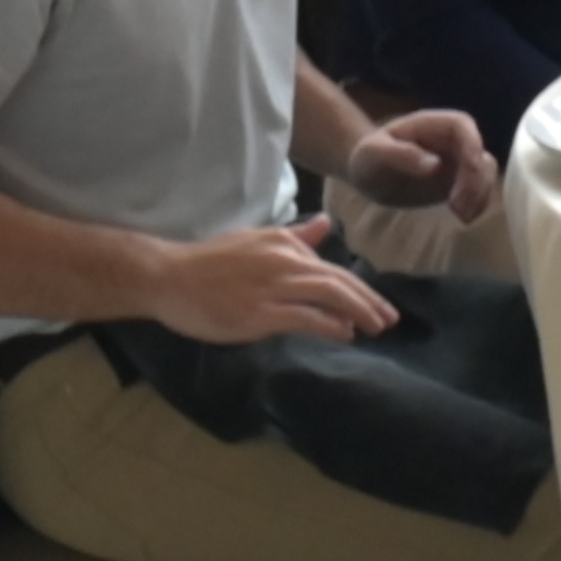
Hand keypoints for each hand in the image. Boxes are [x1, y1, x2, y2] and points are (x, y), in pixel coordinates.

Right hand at [144, 218, 396, 344]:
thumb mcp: (255, 240)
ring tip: (377, 327)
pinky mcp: (260, 312)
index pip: (329, 266)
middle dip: (368, 300)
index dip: (357, 287)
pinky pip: (306, 318)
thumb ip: (293, 237)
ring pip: (329, 295)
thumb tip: (324, 226)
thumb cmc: (208, 262)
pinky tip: (346, 333)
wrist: (169, 276)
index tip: (374, 303)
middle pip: (337, 280)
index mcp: (282, 242)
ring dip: (359, 311)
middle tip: (390, 319)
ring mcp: (272, 286)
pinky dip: (330, 325)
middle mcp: (283, 260)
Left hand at [342, 110, 499, 221]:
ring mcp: (456, 161)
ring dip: (480, 194)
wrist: (369, 177)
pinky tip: (463, 218)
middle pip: (478, 152)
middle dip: (476, 179)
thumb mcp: (373, 154)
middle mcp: (449, 141)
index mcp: (430, 125)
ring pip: (484, 172)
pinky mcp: (458, 182)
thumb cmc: (368, 159)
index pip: (462, 125)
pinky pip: (478, 190)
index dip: (473, 144)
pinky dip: (477, 203)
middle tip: (457, 206)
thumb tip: (434, 165)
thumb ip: (400, 155)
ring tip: (461, 216)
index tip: (472, 169)